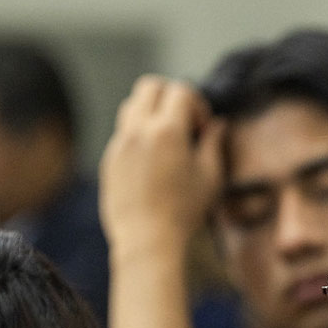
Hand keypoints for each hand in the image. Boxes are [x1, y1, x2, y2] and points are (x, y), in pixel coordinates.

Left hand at [98, 76, 224, 260]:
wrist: (147, 242)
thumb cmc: (183, 213)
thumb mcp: (210, 177)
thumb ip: (214, 143)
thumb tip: (218, 123)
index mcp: (166, 131)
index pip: (180, 90)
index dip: (197, 104)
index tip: (202, 128)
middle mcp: (138, 130)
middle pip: (150, 86)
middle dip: (170, 96)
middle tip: (184, 123)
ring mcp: (119, 144)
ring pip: (131, 105)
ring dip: (151, 112)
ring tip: (166, 140)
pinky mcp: (109, 159)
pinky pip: (122, 133)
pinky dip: (138, 135)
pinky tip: (152, 163)